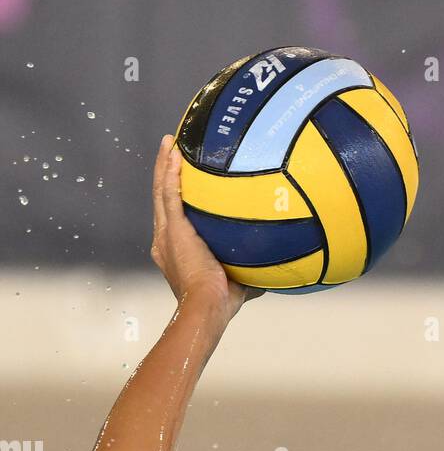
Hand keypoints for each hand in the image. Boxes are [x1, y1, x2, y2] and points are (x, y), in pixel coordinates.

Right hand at [150, 135, 264, 324]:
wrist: (207, 308)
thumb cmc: (222, 304)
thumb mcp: (238, 281)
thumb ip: (251, 268)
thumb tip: (276, 265)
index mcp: (175, 249)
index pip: (174, 216)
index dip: (177, 196)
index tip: (184, 180)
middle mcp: (165, 239)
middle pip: (163, 197)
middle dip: (167, 172)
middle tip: (173, 150)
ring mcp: (166, 233)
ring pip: (161, 190)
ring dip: (165, 164)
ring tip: (171, 142)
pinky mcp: (172, 230)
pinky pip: (169, 193)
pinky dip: (171, 172)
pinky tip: (176, 152)